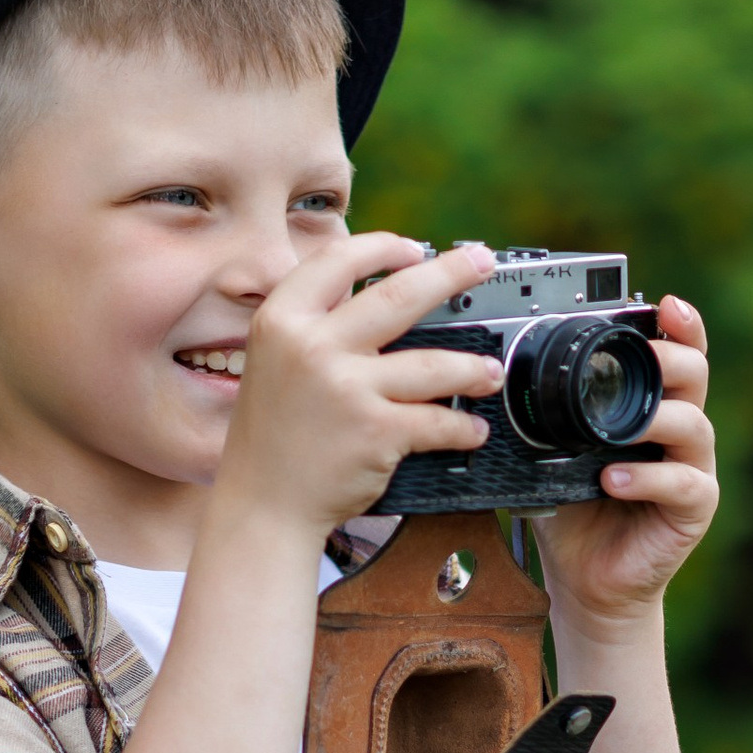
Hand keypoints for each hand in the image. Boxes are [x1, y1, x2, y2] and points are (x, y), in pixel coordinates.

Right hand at [217, 232, 504, 539]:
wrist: (262, 504)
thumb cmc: (273, 437)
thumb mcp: (274, 362)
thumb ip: (316, 325)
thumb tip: (379, 293)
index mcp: (283, 320)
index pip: (340, 260)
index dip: (384, 248)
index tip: (416, 250)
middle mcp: (312, 346)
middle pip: (400, 294)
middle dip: (452, 273)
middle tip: (482, 263)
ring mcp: (346, 388)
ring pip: (433, 363)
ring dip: (472, 368)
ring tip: (490, 372)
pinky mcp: (375, 431)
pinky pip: (436, 420)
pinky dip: (461, 427)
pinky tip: (471, 428)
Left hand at [532, 292, 719, 638]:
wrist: (587, 579)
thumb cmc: (574, 511)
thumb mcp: (554, 453)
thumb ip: (546, 416)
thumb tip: (498, 375)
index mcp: (651, 407)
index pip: (677, 356)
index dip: (679, 327)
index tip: (665, 304)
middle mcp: (679, 431)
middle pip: (695, 377)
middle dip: (673, 359)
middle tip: (647, 356)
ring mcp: (692, 468)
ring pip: (693, 426)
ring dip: (655, 421)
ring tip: (620, 432)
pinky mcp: (694, 508)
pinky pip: (682, 484)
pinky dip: (647, 478)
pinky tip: (613, 480)